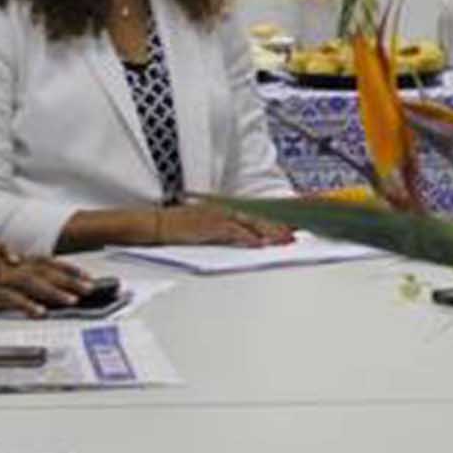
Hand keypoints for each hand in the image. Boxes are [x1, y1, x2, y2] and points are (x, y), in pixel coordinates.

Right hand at [0, 255, 90, 316]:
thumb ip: (15, 287)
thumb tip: (36, 297)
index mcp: (14, 264)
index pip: (46, 263)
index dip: (67, 268)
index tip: (87, 275)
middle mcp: (10, 267)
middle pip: (45, 272)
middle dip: (69, 280)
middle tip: (89, 288)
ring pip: (32, 282)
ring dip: (53, 291)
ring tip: (72, 300)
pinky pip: (10, 298)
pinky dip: (26, 305)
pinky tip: (40, 313)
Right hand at [154, 202, 294, 245]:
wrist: (156, 224)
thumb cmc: (179, 226)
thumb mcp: (207, 224)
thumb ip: (228, 230)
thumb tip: (249, 239)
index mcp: (225, 209)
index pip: (256, 214)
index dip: (275, 219)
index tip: (292, 225)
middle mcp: (225, 210)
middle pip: (258, 218)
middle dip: (278, 226)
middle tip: (296, 233)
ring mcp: (218, 218)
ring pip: (250, 225)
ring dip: (268, 232)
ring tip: (285, 240)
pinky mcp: (209, 227)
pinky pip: (232, 233)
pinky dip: (246, 238)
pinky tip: (258, 243)